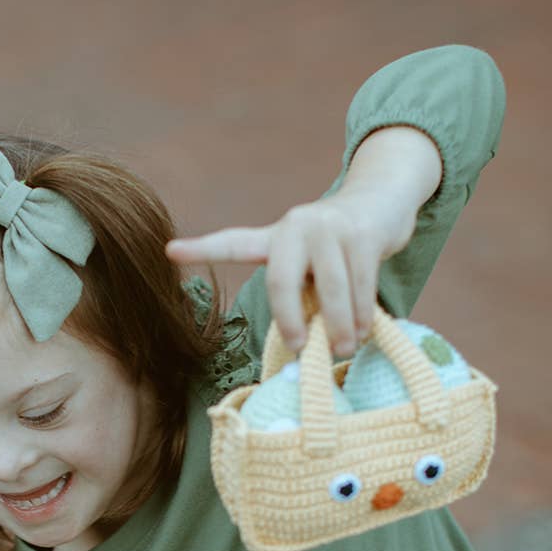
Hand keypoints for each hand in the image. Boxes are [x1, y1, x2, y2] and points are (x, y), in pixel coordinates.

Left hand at [167, 125, 442, 356]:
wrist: (382, 201)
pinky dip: (361, 315)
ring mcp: (329, 228)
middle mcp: (295, 226)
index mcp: (274, 238)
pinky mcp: (362, 235)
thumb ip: (300, 295)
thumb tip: (304, 347)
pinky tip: (361, 332)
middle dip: (289, 321)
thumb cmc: (337, 248)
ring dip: (337, 327)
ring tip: (342, 349)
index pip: (233, 244)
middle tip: (300, 348)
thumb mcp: (309, 265)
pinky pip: (360, 286)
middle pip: (280, 282)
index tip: (169, 250)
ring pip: (330, 290)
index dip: (202, 249)